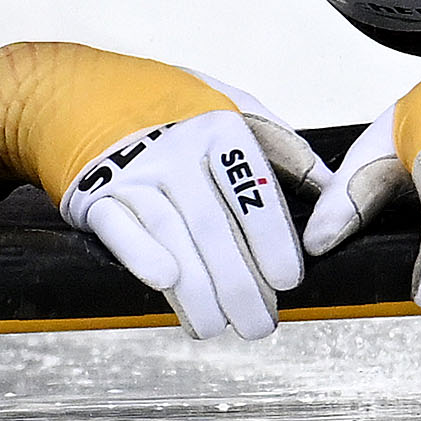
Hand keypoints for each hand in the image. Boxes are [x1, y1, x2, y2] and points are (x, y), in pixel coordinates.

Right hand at [61, 108, 311, 339]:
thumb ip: (283, 149)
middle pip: (212, 224)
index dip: (270, 239)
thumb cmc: (176, 111)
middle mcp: (173, 147)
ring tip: (219, 325)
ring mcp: (131, 170)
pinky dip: (140, 255)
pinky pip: (119, 228)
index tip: (288, 282)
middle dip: (238, 284)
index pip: (250, 189)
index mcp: (218, 127)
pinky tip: (164, 283)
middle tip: (259, 325)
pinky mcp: (94, 193)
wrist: (86, 94)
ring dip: (196, 288)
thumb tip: (333, 191)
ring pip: (170, 234)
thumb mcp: (234, 108)